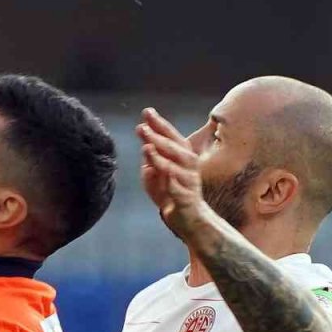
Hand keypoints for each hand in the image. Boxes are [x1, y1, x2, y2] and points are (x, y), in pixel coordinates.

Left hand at [137, 107, 212, 238]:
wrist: (188, 220)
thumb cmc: (171, 193)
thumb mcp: (156, 175)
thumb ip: (150, 160)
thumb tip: (144, 143)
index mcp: (182, 157)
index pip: (171, 137)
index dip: (160, 124)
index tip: (147, 112)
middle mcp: (189, 166)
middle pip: (176, 149)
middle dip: (159, 137)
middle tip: (142, 128)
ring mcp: (189, 183)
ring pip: (177, 168)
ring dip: (162, 157)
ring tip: (147, 148)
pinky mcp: (187, 200)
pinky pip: (180, 191)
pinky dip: (172, 183)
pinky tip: (164, 175)